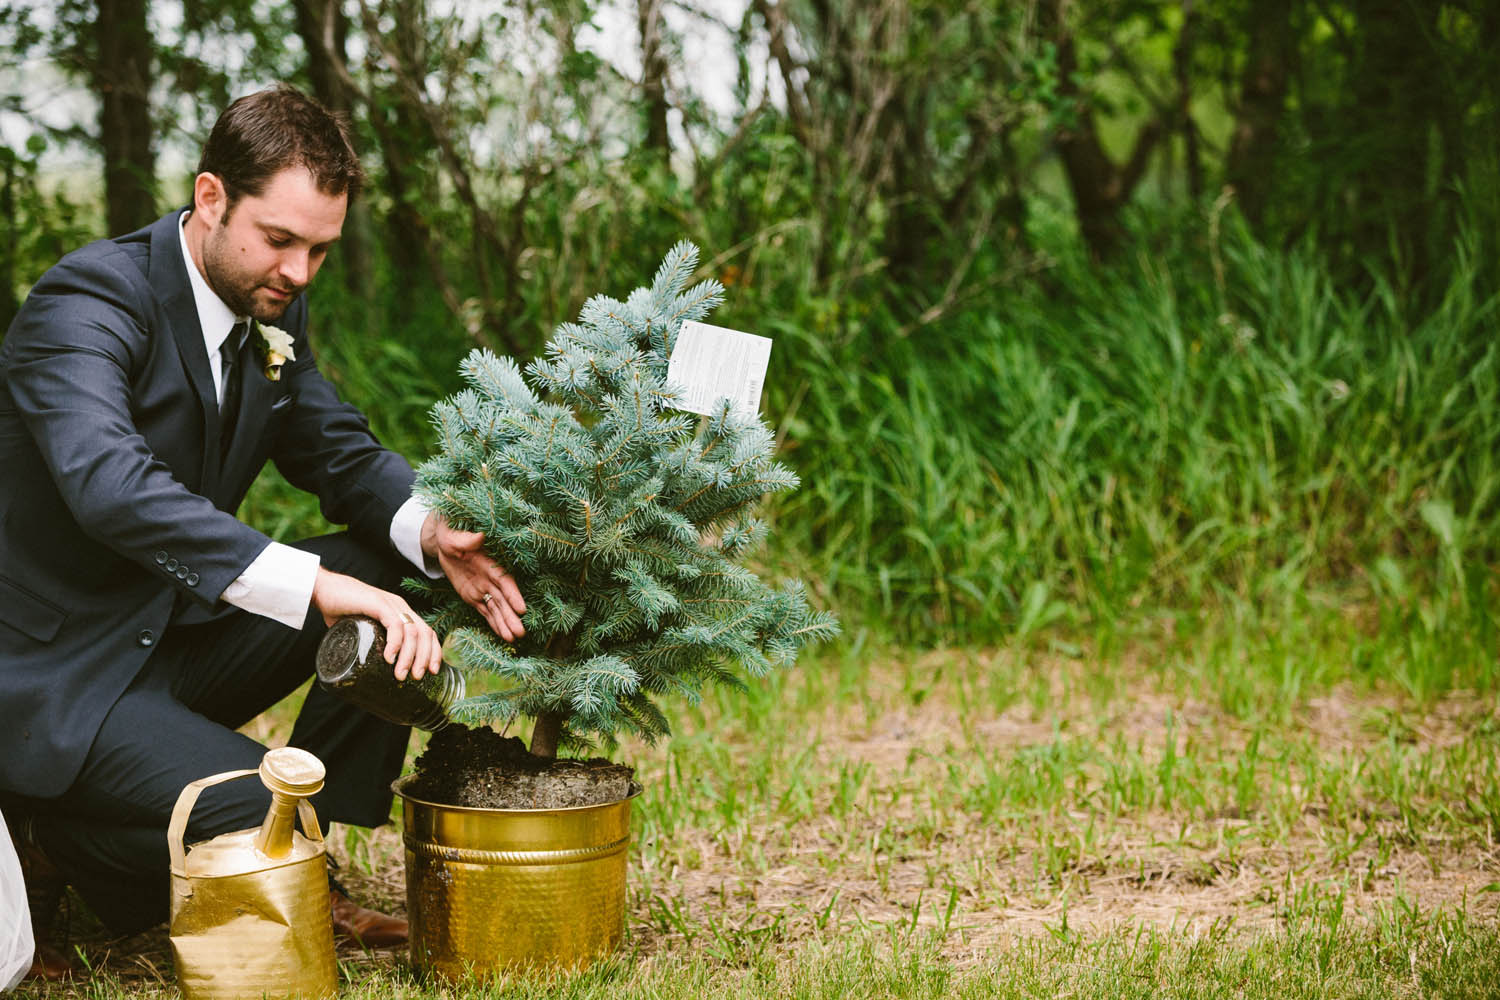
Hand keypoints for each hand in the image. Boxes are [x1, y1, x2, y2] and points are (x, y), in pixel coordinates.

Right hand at [310, 568, 440, 680]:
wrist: (322, 589)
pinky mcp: (378, 603)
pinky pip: (394, 624)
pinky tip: (389, 657)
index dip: (433, 652)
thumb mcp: (363, 630)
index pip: (427, 632)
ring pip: (413, 632)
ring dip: (410, 656)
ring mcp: (391, 604)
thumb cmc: (340, 610)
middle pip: (425, 633)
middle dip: (425, 658)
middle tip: (417, 677)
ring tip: (401, 674)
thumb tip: (370, 669)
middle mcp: (400, 607)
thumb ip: (370, 643)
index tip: (432, 672)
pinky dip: (395, 643)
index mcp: (400, 612)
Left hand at [422, 512, 526, 640]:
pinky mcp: (473, 596)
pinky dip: (494, 624)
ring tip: (513, 639)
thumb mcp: (455, 535)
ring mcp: (482, 589)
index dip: (513, 594)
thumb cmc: (451, 533)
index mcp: (489, 563)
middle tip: (520, 632)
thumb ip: (466, 539)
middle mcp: (489, 578)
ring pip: (496, 609)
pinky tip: (503, 635)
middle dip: (511, 616)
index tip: (521, 609)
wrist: (444, 542)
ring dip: (504, 623)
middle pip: (503, 599)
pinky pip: (485, 612)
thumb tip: (479, 536)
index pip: (504, 580)